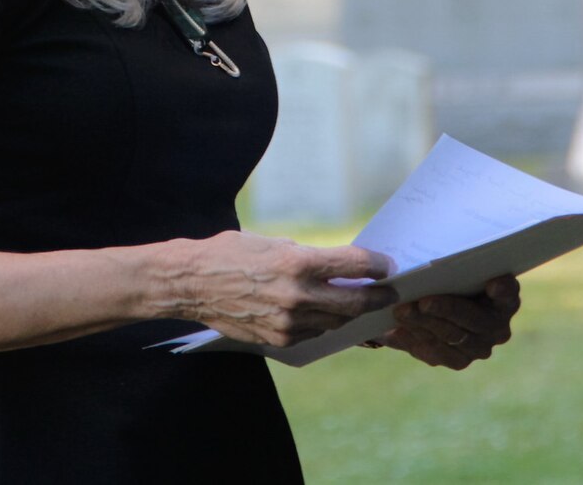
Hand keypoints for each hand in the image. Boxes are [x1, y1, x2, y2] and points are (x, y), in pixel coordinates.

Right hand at [166, 232, 396, 346]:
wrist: (193, 283)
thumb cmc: (231, 253)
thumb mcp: (274, 243)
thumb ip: (308, 256)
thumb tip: (339, 265)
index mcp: (298, 263)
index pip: (354, 265)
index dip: (377, 265)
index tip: (387, 266)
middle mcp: (297, 295)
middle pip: (355, 302)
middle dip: (378, 297)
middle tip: (390, 292)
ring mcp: (289, 322)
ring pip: (337, 321)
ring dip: (351, 312)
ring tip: (361, 304)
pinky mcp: (279, 339)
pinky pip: (314, 333)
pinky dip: (323, 323)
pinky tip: (326, 314)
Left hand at [380, 274, 521, 369]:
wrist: (434, 306)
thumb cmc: (448, 279)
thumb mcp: (453, 271)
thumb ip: (452, 268)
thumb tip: (433, 263)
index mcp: (505, 299)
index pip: (508, 294)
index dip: (503, 290)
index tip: (492, 284)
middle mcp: (498, 327)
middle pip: (473, 319)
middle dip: (446, 309)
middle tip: (422, 301)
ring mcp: (479, 348)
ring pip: (451, 337)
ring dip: (424, 325)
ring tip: (401, 312)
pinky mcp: (458, 361)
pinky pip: (437, 354)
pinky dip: (415, 341)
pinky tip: (397, 331)